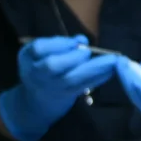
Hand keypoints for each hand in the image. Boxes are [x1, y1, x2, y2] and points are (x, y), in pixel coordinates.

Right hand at [0, 35, 117, 140]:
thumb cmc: (43, 68)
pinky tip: (111, 71)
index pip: (40, 48)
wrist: (37, 100)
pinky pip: (84, 86)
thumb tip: (83, 40)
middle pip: (53, 65)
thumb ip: (61, 44)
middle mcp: (36, 72)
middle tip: (89, 51)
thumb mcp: (44, 53)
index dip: (59, 44)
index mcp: (28, 57)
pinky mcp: (67, 95)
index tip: (76, 41)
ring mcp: (51, 86)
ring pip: (72, 78)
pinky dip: (99, 78)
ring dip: (95, 68)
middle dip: (74, 56)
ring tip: (112, 61)